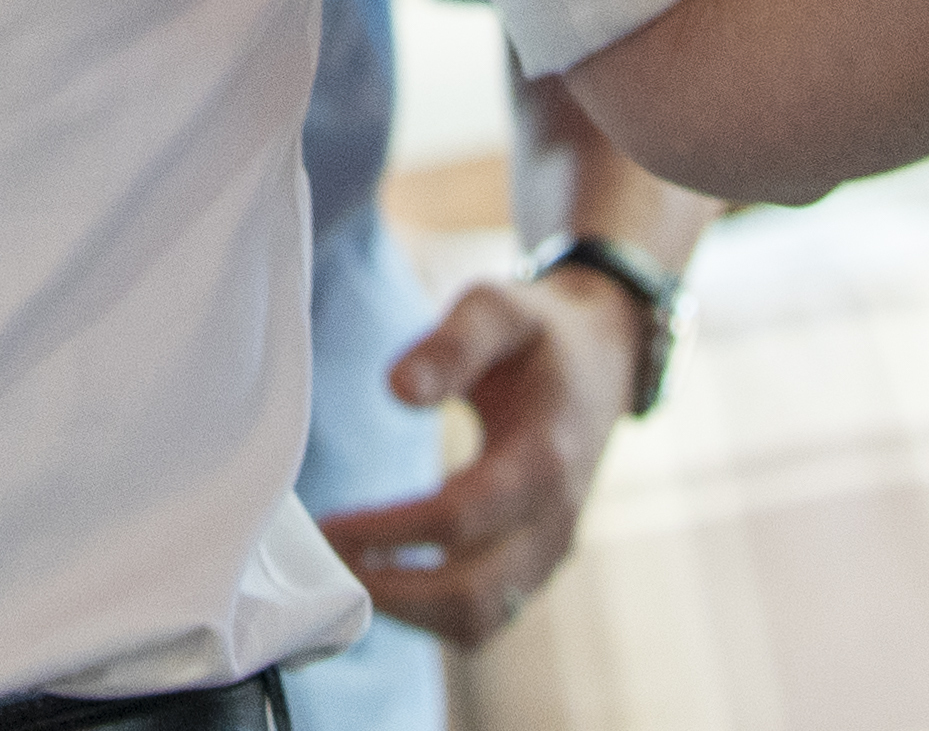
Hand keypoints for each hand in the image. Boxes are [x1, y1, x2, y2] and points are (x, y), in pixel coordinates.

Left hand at [314, 269, 643, 647]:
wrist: (604, 359)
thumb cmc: (538, 332)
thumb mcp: (498, 308)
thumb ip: (451, 343)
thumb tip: (396, 389)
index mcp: (544, 457)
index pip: (462, 518)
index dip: (391, 530)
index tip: (330, 524)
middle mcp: (555, 519)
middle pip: (471, 594)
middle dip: (390, 589)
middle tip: (325, 560)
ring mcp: (551, 550)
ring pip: (479, 620)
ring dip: (406, 611)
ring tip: (346, 570)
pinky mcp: (538, 564)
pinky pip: (486, 616)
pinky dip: (430, 615)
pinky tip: (384, 576)